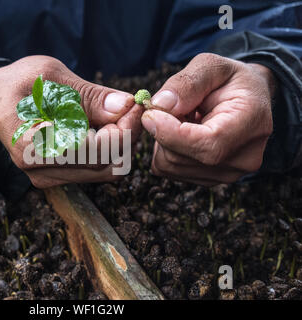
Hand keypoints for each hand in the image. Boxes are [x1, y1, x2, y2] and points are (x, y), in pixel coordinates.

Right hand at [0, 55, 141, 187]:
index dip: (122, 130)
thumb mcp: (50, 75)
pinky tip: (109, 127)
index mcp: (31, 145)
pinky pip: (96, 170)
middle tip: (133, 107)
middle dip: (127, 135)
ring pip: (105, 171)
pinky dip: (111, 150)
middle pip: (104, 164)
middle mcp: (39, 169)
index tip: (135, 105)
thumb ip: (87, 94)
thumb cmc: (19, 83)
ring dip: (122, 144)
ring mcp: (48, 177)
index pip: (92, 150)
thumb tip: (124, 106)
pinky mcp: (57, 177)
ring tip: (122, 114)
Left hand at [141, 53, 275, 185]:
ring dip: (163, 139)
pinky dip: (165, 149)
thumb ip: (187, 82)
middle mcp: (244, 158)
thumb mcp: (212, 66)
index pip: (208, 144)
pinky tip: (181, 132)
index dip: (171, 133)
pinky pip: (169, 169)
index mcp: (252, 124)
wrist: (246, 99)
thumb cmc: (230, 80)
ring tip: (182, 118)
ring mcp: (227, 174)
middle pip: (181, 157)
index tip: (149, 113)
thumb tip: (160, 105)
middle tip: (169, 107)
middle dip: (163, 130)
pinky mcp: (209, 180)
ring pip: (170, 165)